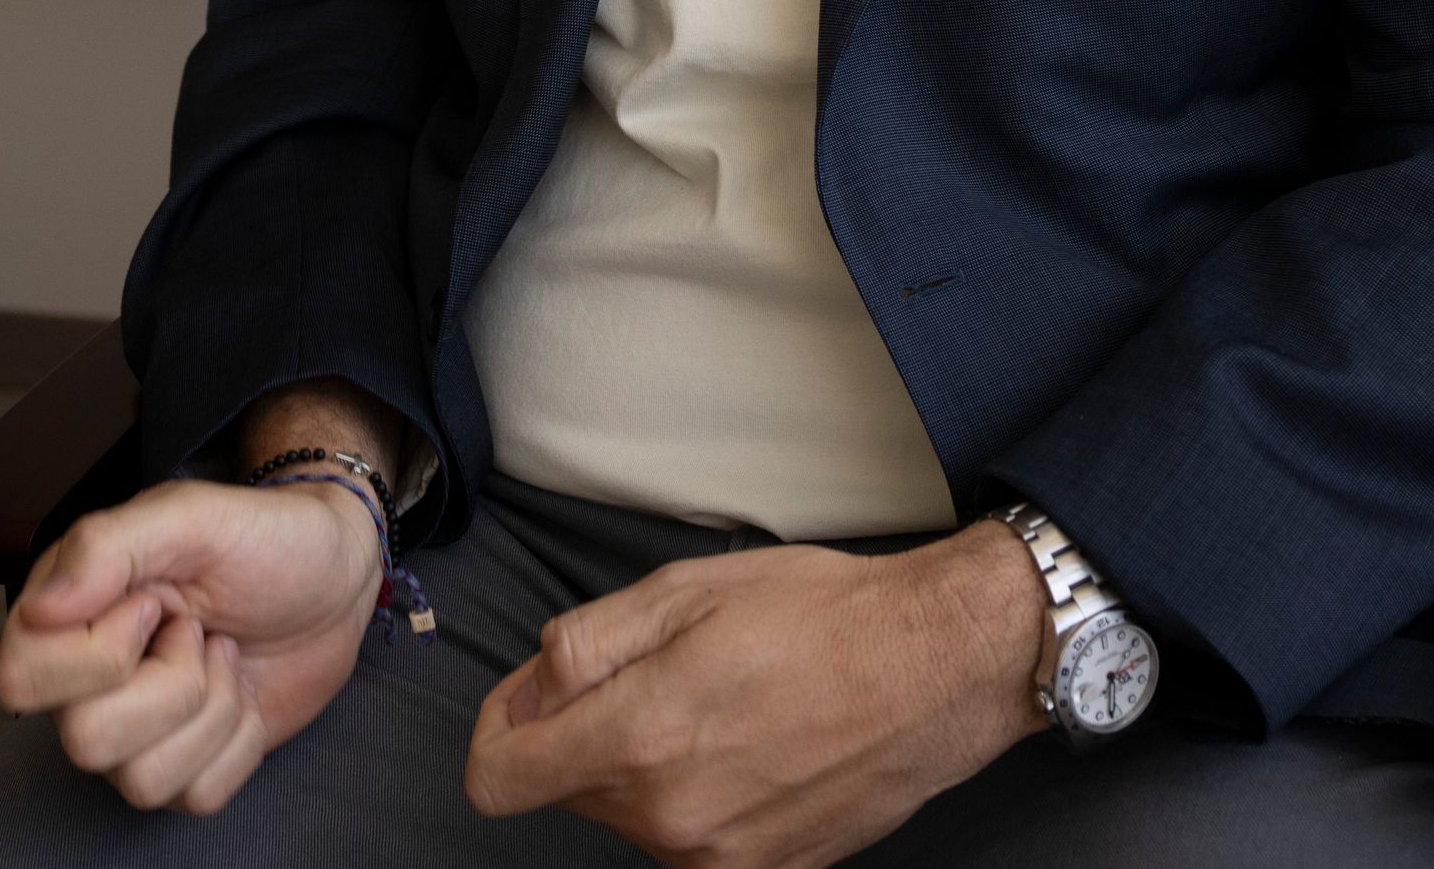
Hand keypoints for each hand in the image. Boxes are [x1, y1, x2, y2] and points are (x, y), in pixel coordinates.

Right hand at [0, 475, 380, 813]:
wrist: (335, 576)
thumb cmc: (260, 537)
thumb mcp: (189, 516)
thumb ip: (105, 546)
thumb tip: (40, 607)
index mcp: (66, 617)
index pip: (20, 680)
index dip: (99, 655)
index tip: (154, 606)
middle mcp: (86, 684)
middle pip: (85, 743)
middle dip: (173, 686)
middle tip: (198, 631)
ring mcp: (136, 732)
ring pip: (142, 782)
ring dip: (212, 711)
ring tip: (223, 654)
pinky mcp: (187, 766)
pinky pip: (197, 796)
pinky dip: (239, 742)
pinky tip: (241, 690)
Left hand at [463, 520, 1051, 867]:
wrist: (936, 668)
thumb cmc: (822, 616)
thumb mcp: (682, 591)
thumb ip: (582, 647)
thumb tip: (525, 692)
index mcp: (638, 739)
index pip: (498, 778)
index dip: (499, 727)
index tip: (529, 698)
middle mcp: (671, 816)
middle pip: (568, 788)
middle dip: (586, 730)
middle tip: (657, 667)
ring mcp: (720, 856)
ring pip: (630, 813)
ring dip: (647, 762)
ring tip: (719, 700)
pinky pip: (693, 837)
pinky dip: (700, 793)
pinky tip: (752, 743)